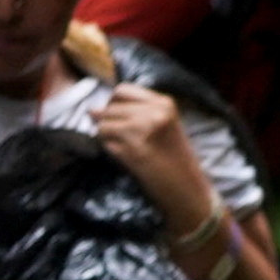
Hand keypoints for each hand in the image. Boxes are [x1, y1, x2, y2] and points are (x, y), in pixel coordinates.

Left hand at [87, 81, 223, 239]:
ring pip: (103, 123)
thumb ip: (135, 114)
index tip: (117, 119)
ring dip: (105, 137)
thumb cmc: (175, 161)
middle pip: (110, 107)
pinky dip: (107, 149)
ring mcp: (143, 129)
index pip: (122, 90)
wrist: (187, 190)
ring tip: (122, 149)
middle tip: (120, 139)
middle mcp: (154, 111)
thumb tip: (92, 110)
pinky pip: (104, 141)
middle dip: (106, 122)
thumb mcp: (163, 126)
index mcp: (164, 102)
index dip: (113, 104)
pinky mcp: (132, 149)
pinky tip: (122, 158)